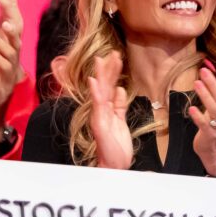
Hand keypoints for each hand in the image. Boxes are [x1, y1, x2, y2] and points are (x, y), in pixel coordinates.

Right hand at [88, 51, 131, 169]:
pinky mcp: (99, 123)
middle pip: (104, 85)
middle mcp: (101, 110)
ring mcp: (99, 116)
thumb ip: (120, 105)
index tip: (116, 57)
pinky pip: (97, 105)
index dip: (113, 72)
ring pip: (100, 91)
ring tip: (103, 60)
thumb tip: (121, 89)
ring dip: (102, 75)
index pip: (110, 86)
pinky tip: (94, 81)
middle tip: (112, 52)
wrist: (113, 164)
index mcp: (107, 109)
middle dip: (108, 68)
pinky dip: (95, 93)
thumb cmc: (117, 146)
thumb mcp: (121, 122)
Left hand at [190, 58, 215, 175]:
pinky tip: (191, 108)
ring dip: (205, 96)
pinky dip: (198, 116)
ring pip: (214, 109)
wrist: (214, 150)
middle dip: (214, 83)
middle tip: (203, 70)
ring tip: (196, 83)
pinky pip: (204, 125)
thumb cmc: (215, 123)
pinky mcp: (209, 134)